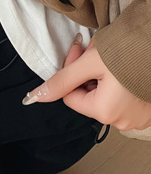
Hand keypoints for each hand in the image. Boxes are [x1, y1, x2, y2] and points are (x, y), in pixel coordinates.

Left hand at [22, 35, 150, 132]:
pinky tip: (125, 69)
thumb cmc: (130, 51)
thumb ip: (62, 81)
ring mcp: (138, 118)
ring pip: (106, 97)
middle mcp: (122, 121)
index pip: (71, 96)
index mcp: (104, 112)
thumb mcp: (89, 63)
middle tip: (96, 54)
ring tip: (113, 60)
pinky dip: (121, 85)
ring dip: (103, 78)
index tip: (79, 52)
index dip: (71, 74)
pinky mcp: (148, 111)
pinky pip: (125, 100)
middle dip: (87, 75)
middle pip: (89, 97)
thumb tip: (35, 97)